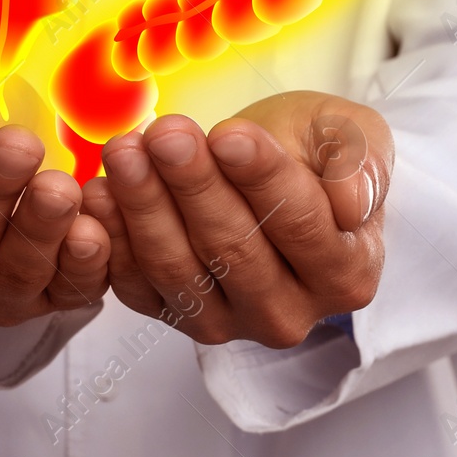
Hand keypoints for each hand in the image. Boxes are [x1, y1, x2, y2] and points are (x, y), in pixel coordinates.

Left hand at [80, 92, 391, 348]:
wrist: (273, 171)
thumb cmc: (316, 153)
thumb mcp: (351, 134)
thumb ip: (359, 161)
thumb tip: (349, 202)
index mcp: (346, 271)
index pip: (303, 226)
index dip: (263, 178)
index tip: (229, 134)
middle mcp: (290, 313)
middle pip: (235, 250)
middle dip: (194, 186)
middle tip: (165, 134)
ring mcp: (228, 322)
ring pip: (180, 269)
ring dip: (144, 207)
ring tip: (124, 151)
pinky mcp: (174, 316)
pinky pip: (137, 286)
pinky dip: (113, 239)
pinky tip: (96, 191)